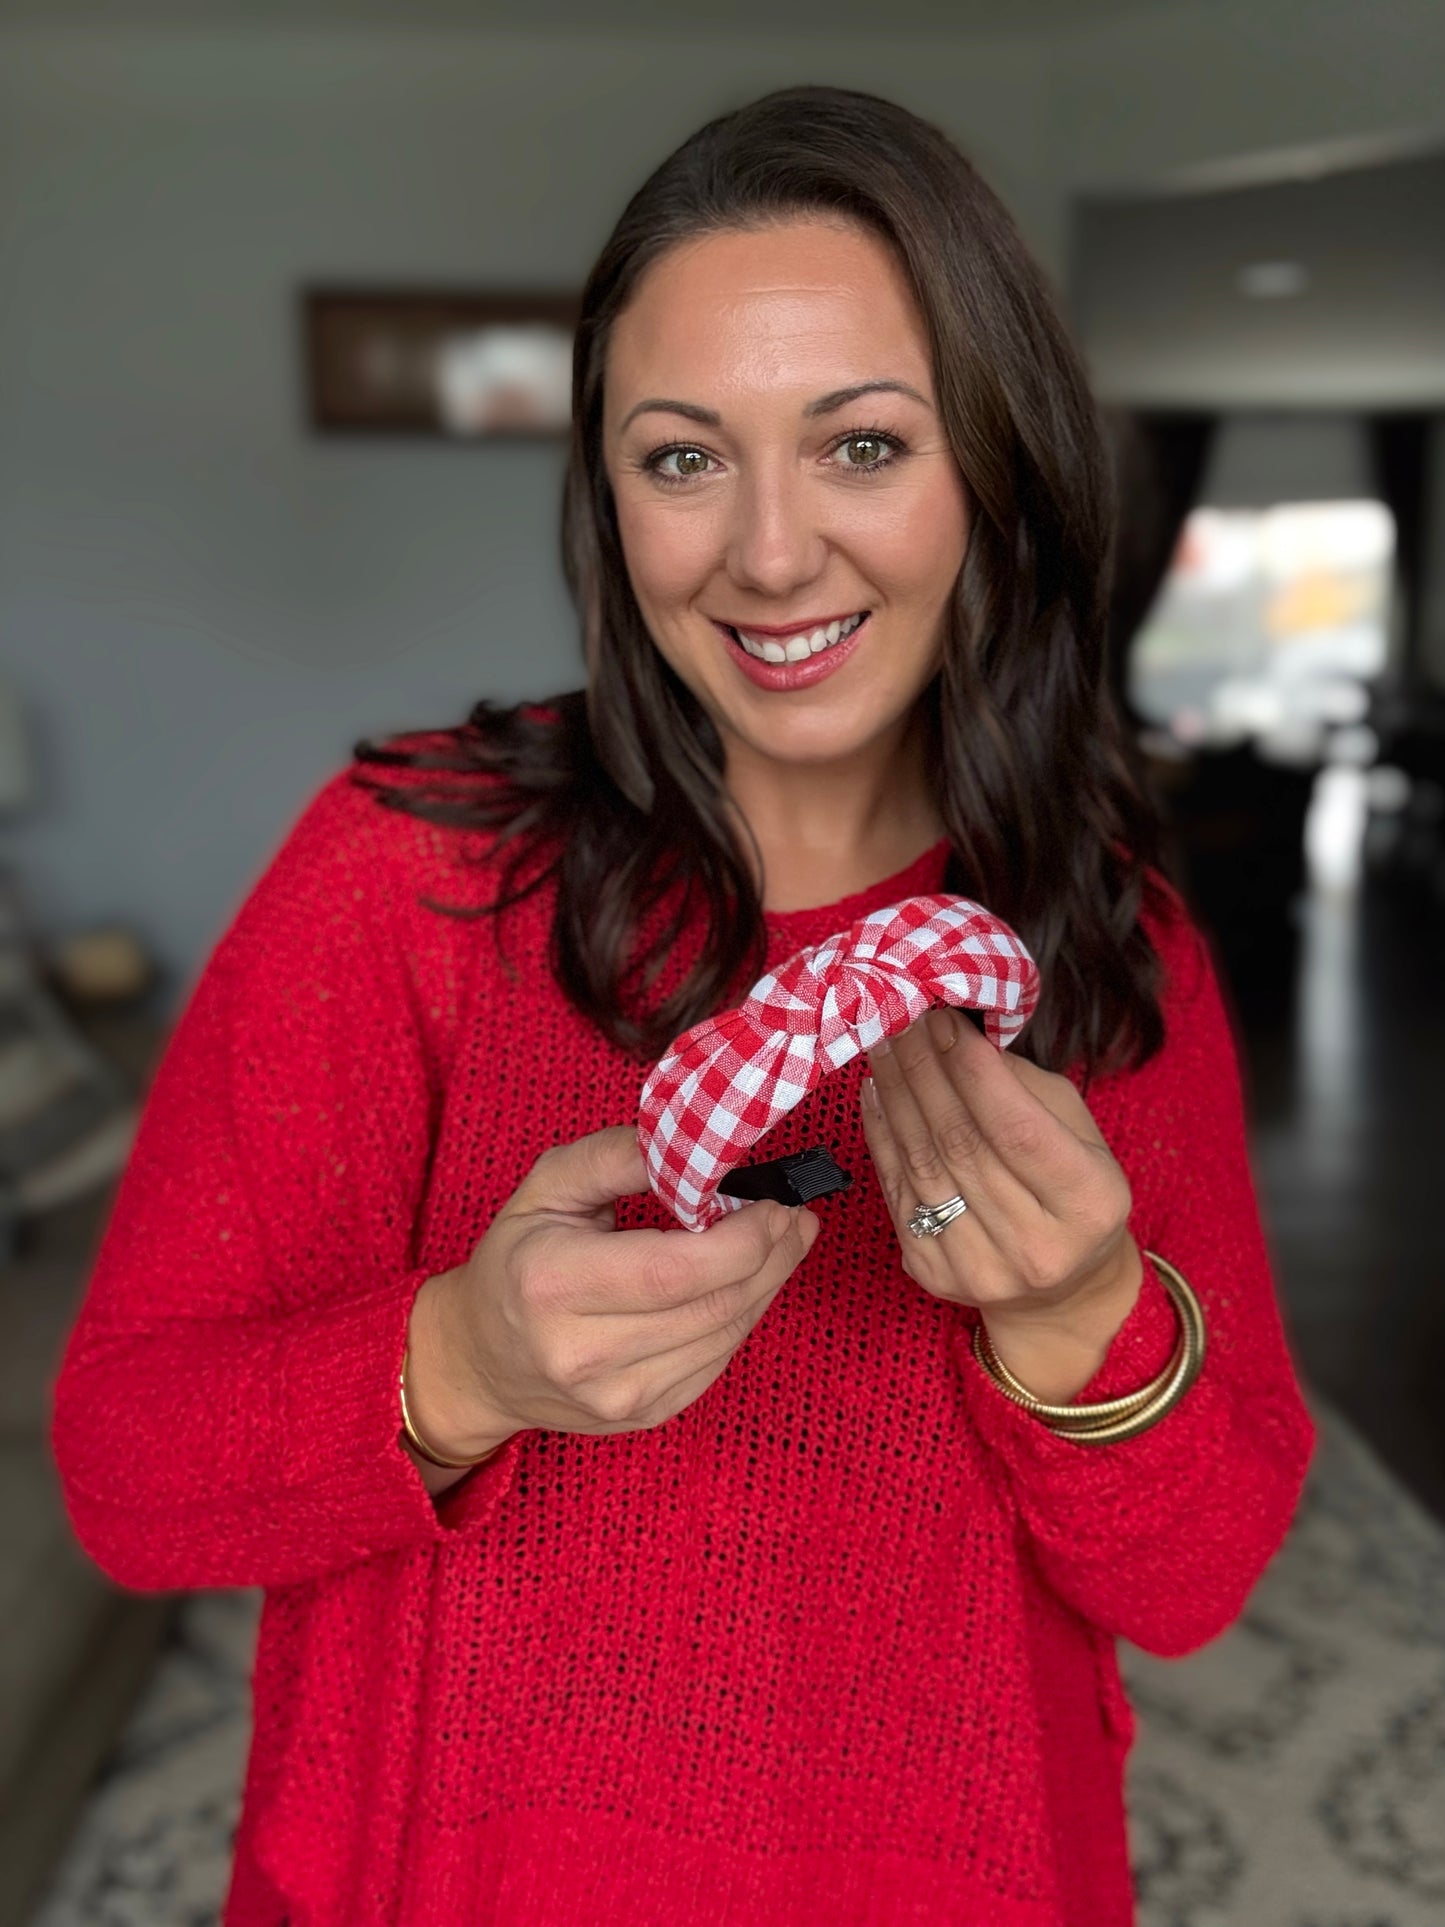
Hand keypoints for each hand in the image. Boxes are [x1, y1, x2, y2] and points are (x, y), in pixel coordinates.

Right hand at [405, 1124, 818, 1471]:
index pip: (675, 1270)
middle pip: (713, 1306)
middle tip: (795, 1214)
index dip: (742, 1238)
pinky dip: (743, 1316)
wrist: (480, 1360)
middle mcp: (585, 1353)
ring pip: (725, 1337)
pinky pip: (717, 1361)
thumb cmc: (517, 1260)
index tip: (772, 1200)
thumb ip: (617, 1156)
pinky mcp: (645, 1417)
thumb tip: (694, 1141)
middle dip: (771, 1256)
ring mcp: (618, 1396)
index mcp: (555, 1285)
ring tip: (787, 1240)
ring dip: (769, 1284)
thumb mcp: (548, 1187)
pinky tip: (751, 1282)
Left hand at [859, 1007, 1142, 1399]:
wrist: (1061, 1289)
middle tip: (899, 1017)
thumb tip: (958, 1035)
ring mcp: (981, 1268)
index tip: (942, 1019)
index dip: (972, 1070)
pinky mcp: (934, 1275)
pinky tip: (876, 1094)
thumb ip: (1023, 1087)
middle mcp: (1037, 1246)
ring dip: (895, 1096)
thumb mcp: (1078, 1133)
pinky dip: (882, 1135)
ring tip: (882, 1045)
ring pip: (922, 1164)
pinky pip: (897, 1191)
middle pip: (962, 1142)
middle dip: (924, 1070)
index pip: (1016, 1127)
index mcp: (1090, 1203)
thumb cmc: (1072, 1192)